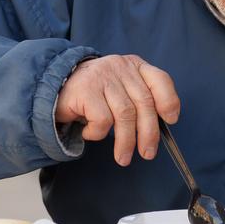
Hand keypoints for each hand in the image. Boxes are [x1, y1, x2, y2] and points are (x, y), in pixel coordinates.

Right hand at [53, 55, 180, 165]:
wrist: (54, 88)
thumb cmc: (94, 95)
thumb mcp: (120, 90)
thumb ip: (139, 101)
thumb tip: (157, 130)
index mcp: (133, 65)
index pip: (159, 79)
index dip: (169, 100)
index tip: (171, 120)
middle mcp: (119, 67)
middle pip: (144, 103)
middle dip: (148, 133)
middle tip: (147, 153)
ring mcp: (102, 76)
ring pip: (125, 115)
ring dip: (126, 141)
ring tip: (123, 157)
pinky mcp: (86, 90)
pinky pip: (102, 120)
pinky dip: (98, 133)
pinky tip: (90, 132)